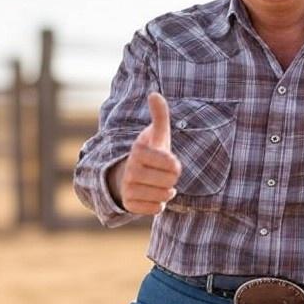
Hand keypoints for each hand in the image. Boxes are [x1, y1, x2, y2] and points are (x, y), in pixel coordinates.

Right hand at [107, 93, 181, 214]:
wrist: (130, 174)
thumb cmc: (151, 152)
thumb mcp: (157, 135)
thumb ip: (160, 116)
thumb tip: (154, 94)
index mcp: (139, 151)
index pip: (173, 166)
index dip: (175, 165)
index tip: (166, 161)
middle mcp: (130, 170)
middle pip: (170, 182)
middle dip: (171, 179)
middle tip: (160, 173)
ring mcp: (128, 188)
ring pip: (163, 196)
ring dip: (166, 191)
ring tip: (157, 184)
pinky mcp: (129, 204)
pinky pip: (156, 209)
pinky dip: (159, 204)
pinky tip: (152, 195)